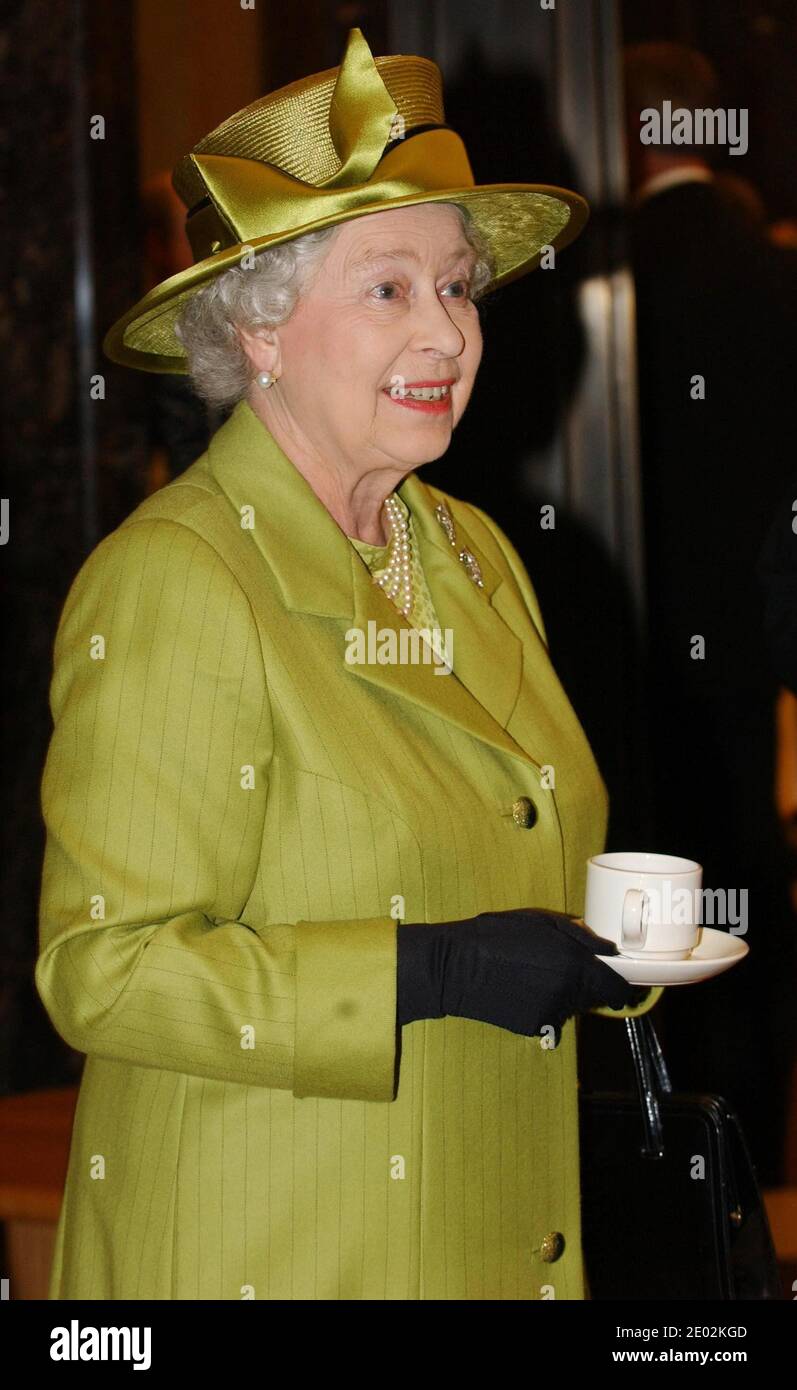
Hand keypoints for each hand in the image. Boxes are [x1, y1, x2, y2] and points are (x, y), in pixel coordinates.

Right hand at [396, 907, 644, 1039]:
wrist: (456, 968)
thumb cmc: (496, 936)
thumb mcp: (540, 922)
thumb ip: (582, 938)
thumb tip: (611, 953)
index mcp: (575, 965)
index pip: (617, 989)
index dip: (623, 987)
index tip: (621, 983)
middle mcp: (569, 994)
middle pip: (594, 998)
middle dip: (586, 985)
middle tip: (557, 966)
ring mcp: (552, 1014)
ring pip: (572, 1007)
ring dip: (563, 994)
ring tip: (532, 974)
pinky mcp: (534, 1028)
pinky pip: (551, 1018)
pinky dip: (543, 1006)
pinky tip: (521, 989)